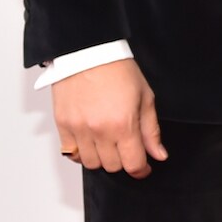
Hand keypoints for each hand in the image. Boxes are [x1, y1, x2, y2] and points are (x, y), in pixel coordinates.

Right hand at [53, 59, 166, 177]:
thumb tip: (159, 155)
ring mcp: (79, 129)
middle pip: (113, 167)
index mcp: (123, 124)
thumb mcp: (145, 97)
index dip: (141, 170)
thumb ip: (151, 131)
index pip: (133, 164)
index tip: (143, 167)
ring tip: (107, 143)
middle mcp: (99, 130)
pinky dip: (81, 154)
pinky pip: (71, 154)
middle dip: (123, 161)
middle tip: (126, 147)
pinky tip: (90, 142)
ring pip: (91, 164)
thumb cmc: (117, 69)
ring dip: (102, 159)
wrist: (88, 51)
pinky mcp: (63, 124)